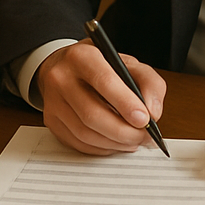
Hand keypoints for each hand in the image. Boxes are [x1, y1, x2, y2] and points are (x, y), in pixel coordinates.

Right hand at [36, 40, 166, 155]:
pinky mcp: (51, 121)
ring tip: (133, 140)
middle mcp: (61, 77)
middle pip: (92, 114)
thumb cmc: (100, 66)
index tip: (144, 119)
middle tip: (143, 136)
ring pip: (85, 133)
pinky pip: (78, 143)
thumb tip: (153, 112)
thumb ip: (149, 82)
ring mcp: (53, 101)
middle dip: (123, 131)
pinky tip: (115, 142)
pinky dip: (102, 148)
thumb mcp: (128, 63)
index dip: (125, 103)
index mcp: (82, 56)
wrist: (65, 67)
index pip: (103, 81)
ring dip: (114, 143)